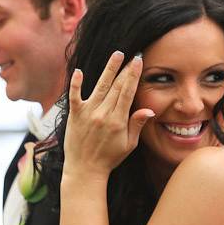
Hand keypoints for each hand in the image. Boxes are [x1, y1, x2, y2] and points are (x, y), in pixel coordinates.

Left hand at [65, 51, 153, 176]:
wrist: (85, 170)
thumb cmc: (109, 158)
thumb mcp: (129, 144)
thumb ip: (136, 125)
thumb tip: (149, 109)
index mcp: (118, 121)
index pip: (127, 92)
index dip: (133, 75)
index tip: (138, 61)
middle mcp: (103, 114)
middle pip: (116, 86)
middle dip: (125, 69)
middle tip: (132, 55)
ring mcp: (88, 113)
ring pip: (100, 86)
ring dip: (109, 69)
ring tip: (117, 54)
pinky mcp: (75, 115)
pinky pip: (74, 96)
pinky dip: (76, 84)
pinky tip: (79, 72)